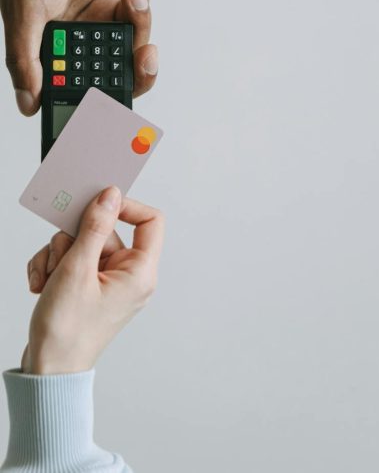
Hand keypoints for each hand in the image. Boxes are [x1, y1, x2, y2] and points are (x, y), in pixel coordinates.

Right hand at [0, 0, 157, 115]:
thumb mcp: (24, 14)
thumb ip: (25, 60)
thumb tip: (29, 103)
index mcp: (50, 51)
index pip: (79, 91)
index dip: (102, 104)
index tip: (123, 104)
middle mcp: (75, 42)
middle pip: (117, 74)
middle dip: (138, 68)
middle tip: (145, 55)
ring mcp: (98, 23)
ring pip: (134, 40)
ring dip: (140, 18)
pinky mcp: (115, 2)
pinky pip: (139, 10)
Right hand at [21, 186, 163, 374]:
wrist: (47, 371)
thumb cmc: (67, 331)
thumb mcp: (77, 270)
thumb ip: (94, 227)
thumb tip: (110, 195)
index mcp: (140, 272)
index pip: (150, 221)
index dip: (126, 206)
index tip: (97, 203)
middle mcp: (128, 275)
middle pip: (104, 230)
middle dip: (73, 241)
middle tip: (60, 262)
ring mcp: (108, 281)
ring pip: (82, 243)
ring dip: (57, 256)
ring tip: (48, 281)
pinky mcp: (89, 286)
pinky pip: (72, 259)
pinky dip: (53, 267)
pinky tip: (41, 285)